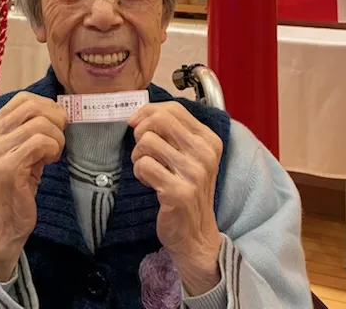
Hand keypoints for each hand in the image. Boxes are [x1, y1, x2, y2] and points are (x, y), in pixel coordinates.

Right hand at [0, 92, 67, 280]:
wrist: (3, 224)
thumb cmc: (16, 184)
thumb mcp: (19, 148)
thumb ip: (29, 127)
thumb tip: (56, 108)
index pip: (23, 99)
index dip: (47, 106)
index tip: (56, 123)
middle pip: (32, 107)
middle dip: (55, 119)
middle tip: (59, 138)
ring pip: (40, 124)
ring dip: (56, 138)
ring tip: (53, 154)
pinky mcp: (7, 166)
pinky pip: (41, 142)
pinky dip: (53, 149)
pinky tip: (49, 162)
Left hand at [128, 102, 223, 295]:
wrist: (196, 235)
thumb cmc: (187, 189)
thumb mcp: (189, 156)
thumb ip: (172, 132)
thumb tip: (139, 114)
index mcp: (209, 140)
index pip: (174, 109)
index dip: (148, 111)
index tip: (136, 123)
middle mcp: (205, 154)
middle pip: (160, 120)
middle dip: (141, 131)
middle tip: (142, 148)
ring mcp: (194, 173)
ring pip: (147, 142)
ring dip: (139, 155)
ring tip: (148, 169)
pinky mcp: (178, 192)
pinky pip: (143, 165)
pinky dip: (140, 172)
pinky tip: (149, 183)